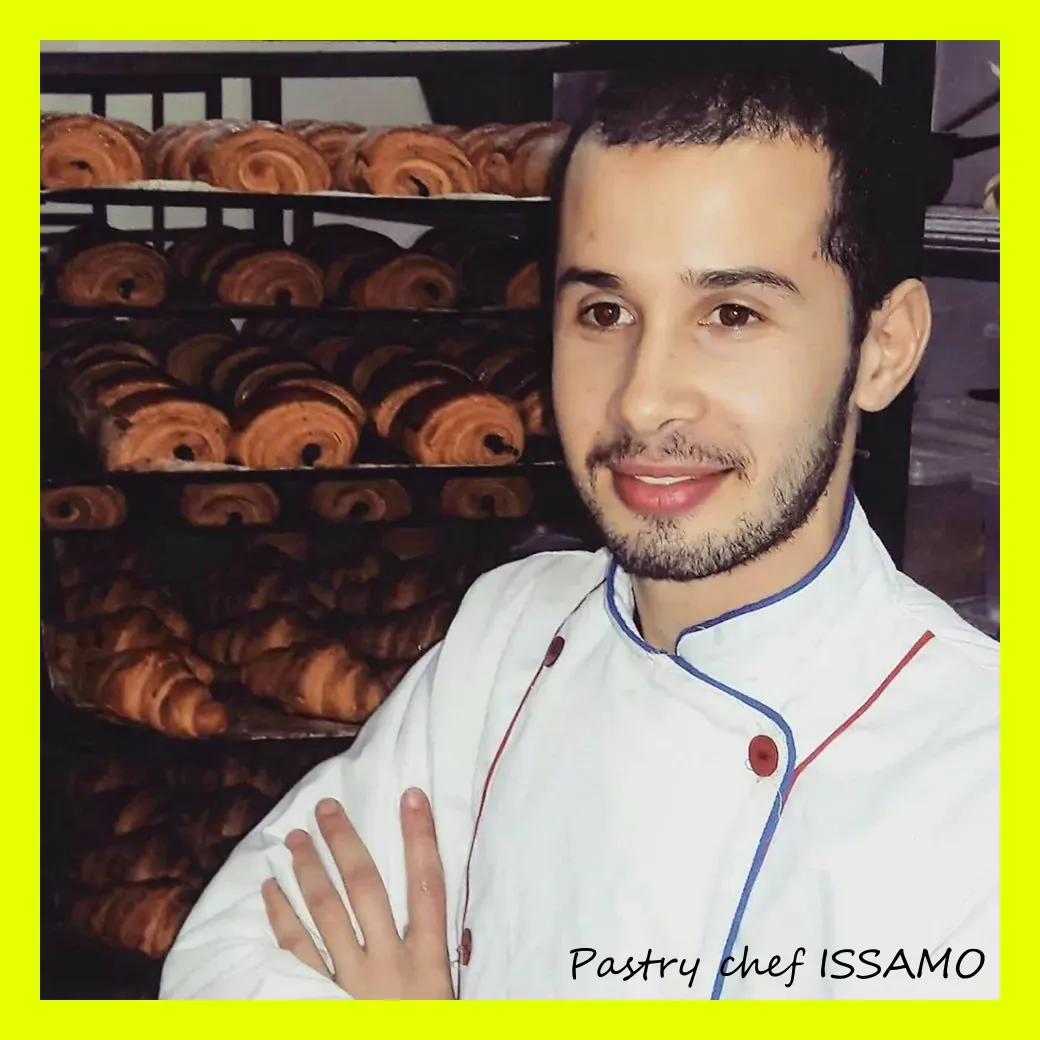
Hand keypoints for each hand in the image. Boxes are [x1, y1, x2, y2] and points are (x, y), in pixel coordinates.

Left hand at [262, 787, 453, 998]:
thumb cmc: (425, 1037)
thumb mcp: (445, 1001)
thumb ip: (436, 962)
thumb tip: (430, 914)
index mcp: (428, 963)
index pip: (428, 886)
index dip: (420, 838)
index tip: (411, 797)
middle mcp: (389, 963)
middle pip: (366, 888)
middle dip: (345, 843)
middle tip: (326, 807)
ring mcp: (351, 981)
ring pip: (327, 912)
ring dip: (309, 869)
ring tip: (295, 836)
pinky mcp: (320, 1000)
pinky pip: (296, 951)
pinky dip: (282, 917)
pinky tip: (272, 889)